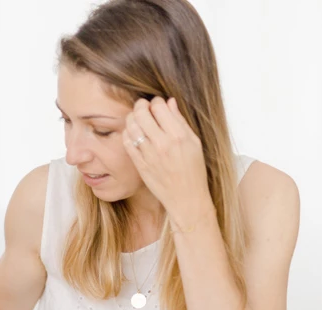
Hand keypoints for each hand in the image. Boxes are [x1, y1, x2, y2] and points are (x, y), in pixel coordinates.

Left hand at [123, 97, 214, 227]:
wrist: (186, 197)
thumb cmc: (193, 169)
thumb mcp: (194, 142)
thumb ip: (180, 121)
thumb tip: (170, 102)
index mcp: (179, 136)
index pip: (160, 107)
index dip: (156, 101)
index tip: (157, 103)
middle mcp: (162, 143)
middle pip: (142, 113)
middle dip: (140, 105)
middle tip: (143, 107)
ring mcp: (149, 154)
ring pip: (131, 126)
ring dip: (132, 118)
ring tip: (137, 118)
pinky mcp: (140, 164)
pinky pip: (127, 143)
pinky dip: (127, 133)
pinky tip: (133, 133)